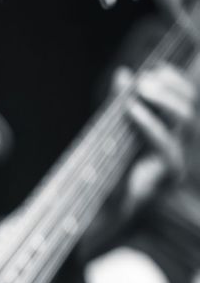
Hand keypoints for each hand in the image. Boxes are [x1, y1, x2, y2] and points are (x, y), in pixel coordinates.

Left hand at [116, 63, 196, 214]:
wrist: (93, 216)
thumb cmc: (101, 177)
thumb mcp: (109, 134)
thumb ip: (118, 106)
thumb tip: (123, 73)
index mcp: (166, 137)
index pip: (184, 103)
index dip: (175, 82)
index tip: (156, 67)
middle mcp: (176, 149)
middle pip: (190, 109)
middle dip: (171, 88)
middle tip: (145, 78)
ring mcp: (174, 163)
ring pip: (186, 123)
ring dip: (164, 100)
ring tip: (139, 88)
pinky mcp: (165, 179)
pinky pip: (166, 147)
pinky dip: (149, 124)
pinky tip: (131, 110)